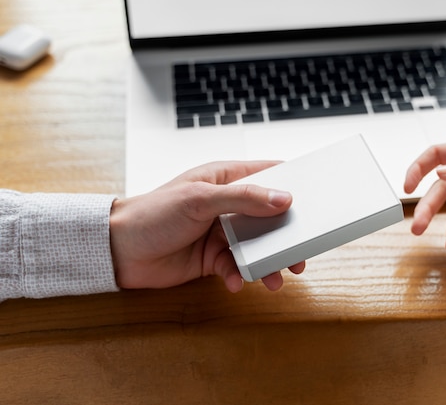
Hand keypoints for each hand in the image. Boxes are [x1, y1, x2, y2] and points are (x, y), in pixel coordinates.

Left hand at [109, 161, 304, 292]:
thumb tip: (284, 199)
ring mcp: (222, 232)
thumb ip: (243, 198)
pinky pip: (237, 267)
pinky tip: (234, 282)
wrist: (120, 251)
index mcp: (225, 179)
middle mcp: (227, 204)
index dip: (292, 185)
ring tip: (276, 279)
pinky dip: (239, 276)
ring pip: (257, 246)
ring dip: (267, 263)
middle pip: (269, 217)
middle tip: (300, 253)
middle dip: (285, 237)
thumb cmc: (154, 213)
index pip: (268, 175)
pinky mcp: (214, 258)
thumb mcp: (200, 198)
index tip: (314, 200)